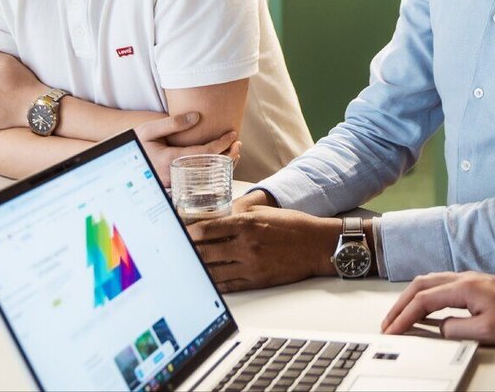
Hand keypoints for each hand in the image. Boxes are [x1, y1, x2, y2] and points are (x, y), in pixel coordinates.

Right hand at [135, 113, 239, 185]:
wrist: (122, 160)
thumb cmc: (136, 142)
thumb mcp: (149, 129)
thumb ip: (173, 122)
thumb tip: (197, 116)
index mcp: (169, 160)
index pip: (204, 153)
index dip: (221, 144)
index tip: (232, 134)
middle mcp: (174, 174)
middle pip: (209, 168)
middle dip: (227, 156)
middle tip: (238, 144)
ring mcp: (174, 182)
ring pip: (205, 177)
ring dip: (223, 165)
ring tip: (234, 152)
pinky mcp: (174, 185)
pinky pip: (198, 180)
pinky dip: (213, 171)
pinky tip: (220, 162)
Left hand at [187, 205, 340, 292]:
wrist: (317, 245)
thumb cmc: (294, 226)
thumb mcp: (266, 211)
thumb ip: (240, 213)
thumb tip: (216, 216)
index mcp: (248, 223)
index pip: (207, 229)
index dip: (188, 232)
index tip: (179, 232)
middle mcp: (246, 244)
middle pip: (204, 251)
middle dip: (187, 251)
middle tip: (177, 251)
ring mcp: (250, 265)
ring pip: (211, 270)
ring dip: (196, 269)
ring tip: (185, 267)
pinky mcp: (255, 280)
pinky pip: (226, 284)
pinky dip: (212, 283)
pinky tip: (205, 280)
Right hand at [381, 272, 494, 344]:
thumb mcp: (487, 332)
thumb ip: (457, 330)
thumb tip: (439, 328)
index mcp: (465, 288)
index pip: (423, 300)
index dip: (403, 316)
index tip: (391, 330)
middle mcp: (464, 278)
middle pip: (420, 285)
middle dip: (399, 304)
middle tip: (387, 322)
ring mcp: (469, 278)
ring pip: (429, 282)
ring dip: (410, 298)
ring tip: (399, 315)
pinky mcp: (475, 283)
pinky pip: (440, 285)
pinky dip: (424, 295)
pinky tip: (424, 306)